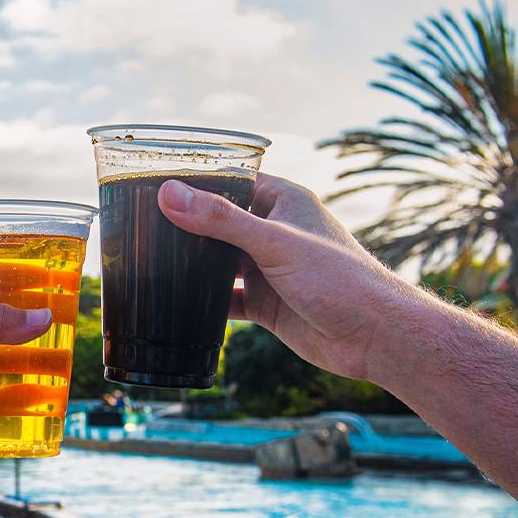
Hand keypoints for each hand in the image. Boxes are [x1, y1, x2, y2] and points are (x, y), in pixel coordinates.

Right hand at [157, 173, 417, 380]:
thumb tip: (170, 194)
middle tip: (141, 228)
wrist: (376, 338)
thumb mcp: (274, 243)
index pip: (230, 180)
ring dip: (192, 265)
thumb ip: (221, 219)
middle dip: (186, 226)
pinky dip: (203, 301)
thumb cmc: (340, 279)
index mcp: (283, 202)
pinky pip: (225, 299)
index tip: (153, 186)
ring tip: (149, 263)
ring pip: (218, 262)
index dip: (195, 182)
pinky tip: (176, 304)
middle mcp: (273, 231)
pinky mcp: (265, 303)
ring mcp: (268, 268)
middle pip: (219, 222)